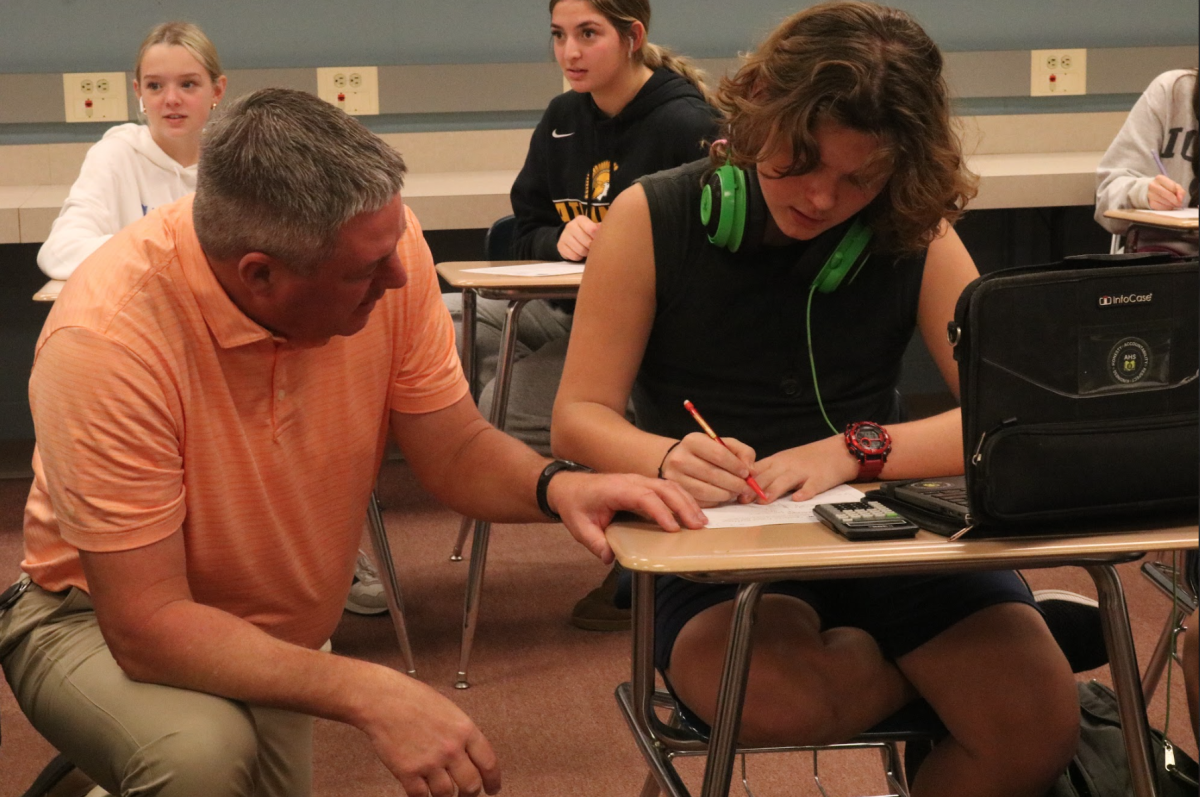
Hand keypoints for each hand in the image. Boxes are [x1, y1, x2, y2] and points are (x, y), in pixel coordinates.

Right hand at [360, 669, 500, 796]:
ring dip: (446, 796)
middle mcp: (450, 748)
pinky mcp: (408, 772)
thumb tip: (469, 752)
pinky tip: (422, 792)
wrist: (383, 700)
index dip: (493, 780)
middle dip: (471, 793)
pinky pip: (420, 796)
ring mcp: (430, 762)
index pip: (488, 763)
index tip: (492, 787)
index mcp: (464, 730)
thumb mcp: (449, 710)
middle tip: (468, 794)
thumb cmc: (412, 698)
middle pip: (471, 785)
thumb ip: (461, 732)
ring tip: (443, 793)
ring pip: (446, 794)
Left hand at [547, 471, 707, 562]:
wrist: (569, 488)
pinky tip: (692, 513)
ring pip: (669, 486)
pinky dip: (682, 499)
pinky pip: (667, 488)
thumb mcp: (580, 527)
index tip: (673, 529)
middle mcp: (631, 481)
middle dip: (683, 506)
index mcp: (616, 489)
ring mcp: (639, 480)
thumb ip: (595, 542)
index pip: (644, 497)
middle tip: (698, 527)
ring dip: (687, 502)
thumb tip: (610, 558)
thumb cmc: (576, 505)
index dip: (660, 512)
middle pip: (664, 488)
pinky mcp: (644, 485)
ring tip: (701, 522)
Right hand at [557, 215, 599, 260]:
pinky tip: (579, 253)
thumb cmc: (585, 232)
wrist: (568, 236)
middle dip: (592, 247)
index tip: (599, 240)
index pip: (593, 229)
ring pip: (581, 250)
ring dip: (586, 253)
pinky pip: (574, 256)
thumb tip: (608, 231)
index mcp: (580, 219)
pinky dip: (578, 257)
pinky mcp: (560, 246)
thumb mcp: (592, 227)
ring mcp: (564, 236)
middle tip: (593, 247)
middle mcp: (570, 226)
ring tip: (586, 250)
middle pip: (588, 242)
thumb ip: (600, 228)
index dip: (598, 238)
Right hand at [658, 432, 760, 506]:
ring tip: (735, 492)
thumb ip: (742, 452)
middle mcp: (679, 458)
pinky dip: (715, 500)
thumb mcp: (724, 444)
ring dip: (726, 494)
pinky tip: (722, 495)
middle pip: (713, 474)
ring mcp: (674, 477)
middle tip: (745, 487)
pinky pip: (700, 501)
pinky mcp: (677, 493)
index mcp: (693, 441)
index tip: (747, 473)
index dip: (736, 466)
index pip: (719, 454)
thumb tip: (751, 470)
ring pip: (706, 491)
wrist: (679, 460)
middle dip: (734, 483)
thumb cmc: (706, 452)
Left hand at [752, 435, 859, 501]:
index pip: (756, 470)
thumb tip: (745, 484)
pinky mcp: (820, 479)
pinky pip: (811, 486)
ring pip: (786, 480)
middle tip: (742, 500)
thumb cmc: (809, 458)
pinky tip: (797, 499)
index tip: (732, 490)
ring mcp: (804, 472)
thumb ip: (768, 471)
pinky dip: (804, 492)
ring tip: (763, 501)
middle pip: (768, 476)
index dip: (744, 480)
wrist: (838, 451)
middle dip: (754, 488)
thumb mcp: (785, 460)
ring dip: (773, 490)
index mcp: (777, 461)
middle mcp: (788, 465)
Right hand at [1147, 174, 1185, 209]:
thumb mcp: (1173, 185)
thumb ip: (1180, 190)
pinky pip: (1161, 207)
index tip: (1180, 197)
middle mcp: (1153, 185)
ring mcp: (1150, 195)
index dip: (1178, 193)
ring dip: (1172, 205)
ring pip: (1165, 202)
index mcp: (1159, 178)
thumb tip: (1180, 199)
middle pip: (1168, 195)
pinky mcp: (1150, 203)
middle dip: (1176, 201)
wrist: (1150, 191)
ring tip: (1173, 204)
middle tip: (1179, 204)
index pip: (1172, 187)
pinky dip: (1167, 208)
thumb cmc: (1164, 187)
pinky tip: (1167, 206)